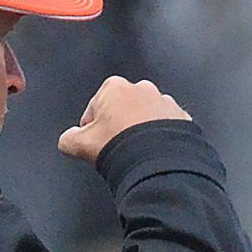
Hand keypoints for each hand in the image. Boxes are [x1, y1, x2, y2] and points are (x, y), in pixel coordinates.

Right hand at [58, 76, 191, 163]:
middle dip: (120, 126)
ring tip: (139, 153)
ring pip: (149, 117)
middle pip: (124, 109)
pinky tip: (157, 153)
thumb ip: (68, 139)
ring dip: (144, 130)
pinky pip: (170, 128)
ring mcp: (166, 103)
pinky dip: (164, 138)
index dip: (93, 128)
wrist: (159, 165)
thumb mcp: (81, 145)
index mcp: (115, 87)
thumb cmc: (120, 149)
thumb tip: (67, 140)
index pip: (96, 107)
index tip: (96, 143)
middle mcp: (143, 89)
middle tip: (118, 149)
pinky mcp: (184, 119)